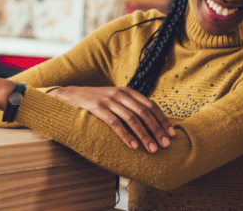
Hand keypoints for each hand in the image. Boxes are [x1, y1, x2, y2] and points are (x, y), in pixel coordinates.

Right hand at [48, 86, 175, 152]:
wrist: (70, 95)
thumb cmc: (97, 101)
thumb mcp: (116, 99)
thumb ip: (131, 107)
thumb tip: (151, 124)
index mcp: (128, 92)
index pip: (151, 106)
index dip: (162, 120)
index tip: (171, 134)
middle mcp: (121, 94)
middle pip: (144, 113)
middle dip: (157, 130)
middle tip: (165, 145)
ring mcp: (109, 100)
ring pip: (132, 119)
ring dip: (144, 135)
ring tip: (152, 149)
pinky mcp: (97, 108)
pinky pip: (115, 123)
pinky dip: (126, 135)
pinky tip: (133, 146)